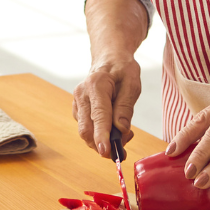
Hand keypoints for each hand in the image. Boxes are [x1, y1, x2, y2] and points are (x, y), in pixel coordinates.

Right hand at [75, 0, 148, 157]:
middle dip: (103, 145)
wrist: (108, 58)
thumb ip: (126, 106)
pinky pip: (87, 128)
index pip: (98, 115)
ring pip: (85, 132)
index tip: (106, 151)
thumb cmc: (122, 69)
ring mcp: (77, 102)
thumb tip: (121, 129)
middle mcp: (82, 94)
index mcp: (96, 85)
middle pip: (86, 129)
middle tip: (124, 147)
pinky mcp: (77, 109)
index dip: (102, 135)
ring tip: (124, 133)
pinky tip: (114, 128)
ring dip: (103, 141)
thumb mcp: (132, 83)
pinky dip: (100, 135)